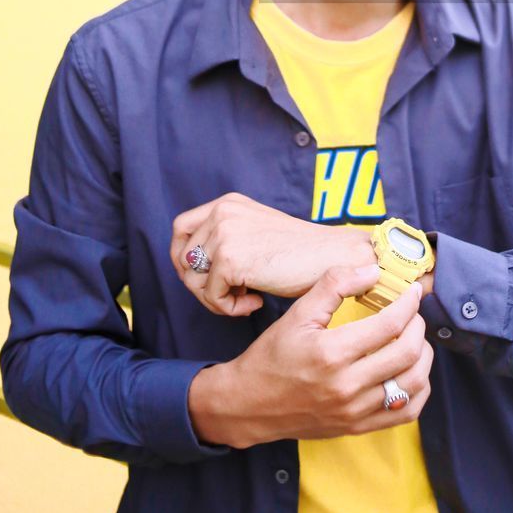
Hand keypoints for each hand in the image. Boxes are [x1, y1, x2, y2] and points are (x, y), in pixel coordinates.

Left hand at [170, 192, 375, 315]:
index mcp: (228, 203)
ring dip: (216, 299)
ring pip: (193, 280)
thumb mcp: (256, 231)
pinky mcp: (229, 259)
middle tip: (229, 294)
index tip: (203, 277)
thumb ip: (227, 238)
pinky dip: (231, 309)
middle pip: (182, 257)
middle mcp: (222, 212)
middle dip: (199, 284)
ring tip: (246, 298)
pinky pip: (211, 297)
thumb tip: (190, 267)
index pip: (181, 228)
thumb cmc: (299, 253)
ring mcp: (224, 233)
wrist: (332, 257)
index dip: (184, 257)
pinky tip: (256, 302)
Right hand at [187, 264, 434, 447]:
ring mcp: (354, 411)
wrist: (249, 405)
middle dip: (418, 326)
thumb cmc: (272, 355)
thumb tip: (373, 271)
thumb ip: (334, 285)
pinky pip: (405, 412)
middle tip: (412, 313)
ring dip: (423, 357)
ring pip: (413, 384)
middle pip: (407, 354)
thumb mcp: (297, 313)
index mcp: (331, 353)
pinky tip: (410, 371)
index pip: (389, 325)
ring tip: (414, 339)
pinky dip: (418, 390)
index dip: (408, 304)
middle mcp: (346, 386)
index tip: (412, 292)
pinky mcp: (358, 427)